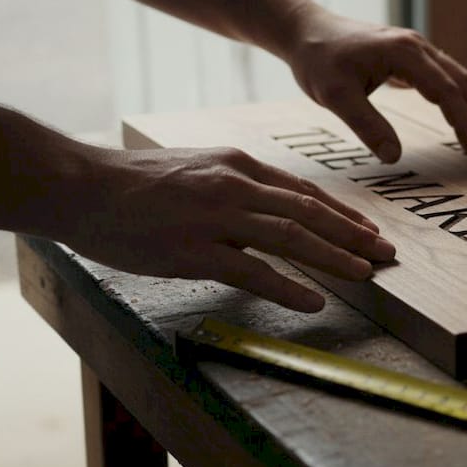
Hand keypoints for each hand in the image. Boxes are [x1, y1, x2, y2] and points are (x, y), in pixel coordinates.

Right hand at [57, 145, 394, 311]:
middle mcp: (234, 186)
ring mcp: (215, 217)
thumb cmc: (132, 183)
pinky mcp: (194, 249)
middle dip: (353, 234)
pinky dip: (289, 286)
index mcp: (237, 165)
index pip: (303, 192)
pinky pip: (253, 270)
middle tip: (386, 254)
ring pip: (291, 237)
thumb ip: (233, 185)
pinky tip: (314, 301)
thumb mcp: (195, 168)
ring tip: (365, 274)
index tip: (368, 230)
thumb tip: (268, 208)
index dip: (341, 214)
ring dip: (334, 257)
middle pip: (309, 212)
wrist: (80, 186)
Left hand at [282, 4, 466, 162]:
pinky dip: (464, 96)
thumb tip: (395, 158)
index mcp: (405, 53)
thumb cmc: (317, 61)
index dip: (464, 123)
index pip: (446, 92)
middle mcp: (417, 47)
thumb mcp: (335, 96)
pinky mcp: (410, 55)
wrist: (304, 29)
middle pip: (464, 82)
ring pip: (459, 77)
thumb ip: (366, 125)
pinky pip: (446, 76)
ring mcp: (416, 48)